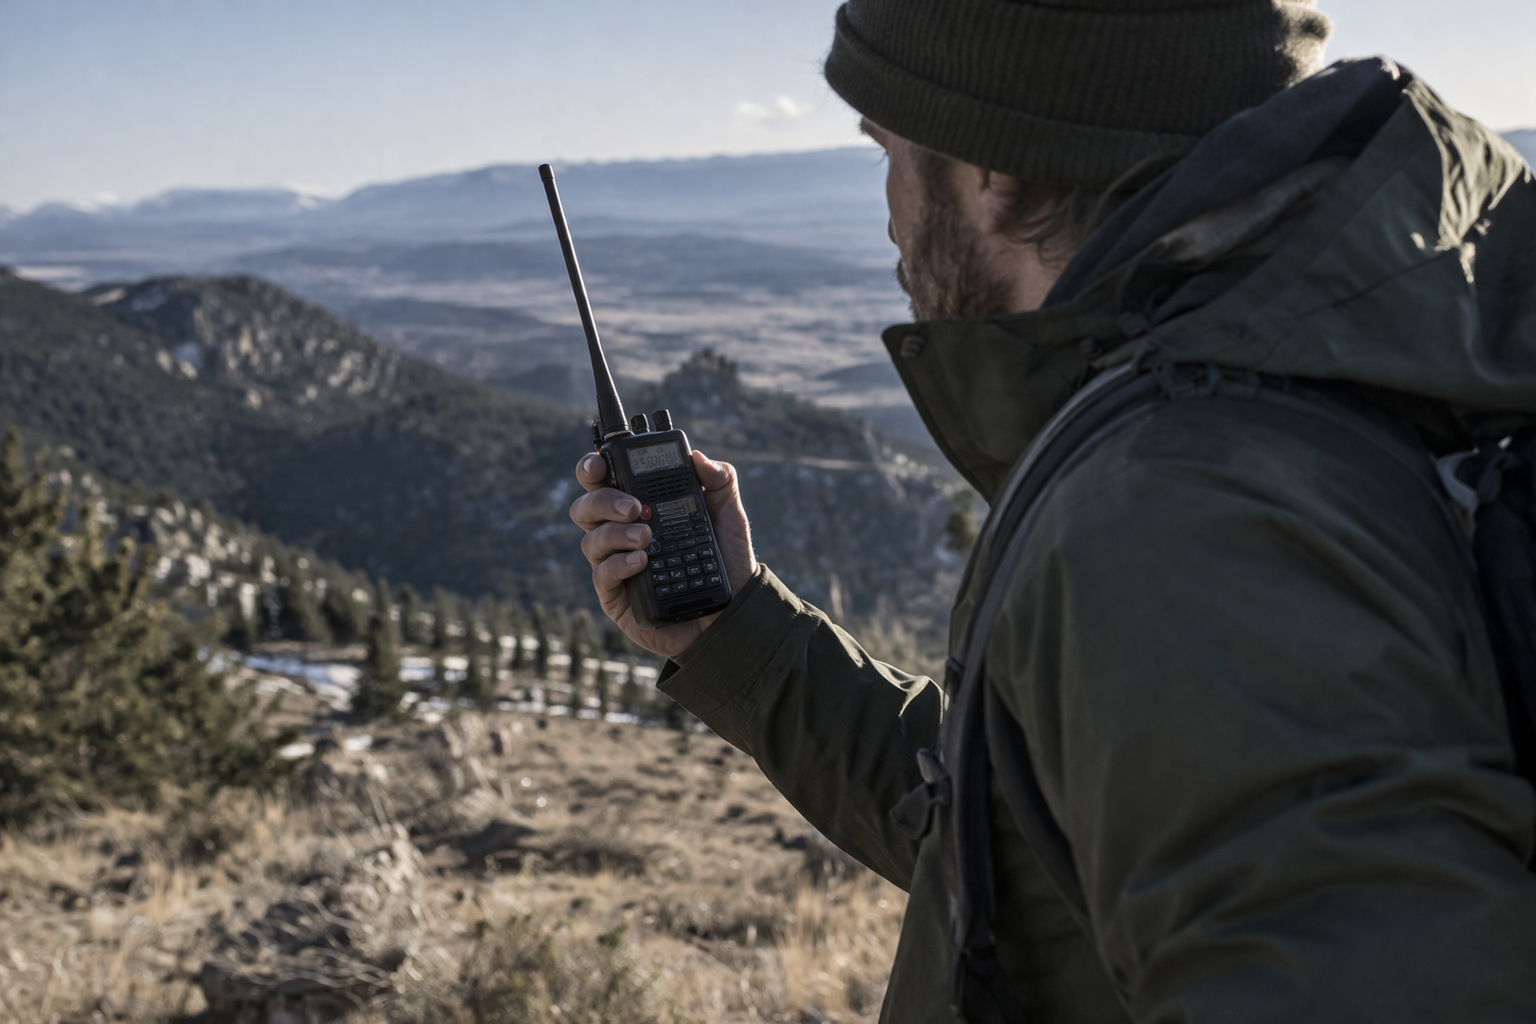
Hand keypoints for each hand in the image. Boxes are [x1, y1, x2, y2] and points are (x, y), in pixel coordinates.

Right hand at [569, 450, 757, 658]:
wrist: (731, 613)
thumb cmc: (725, 562)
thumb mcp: (729, 517)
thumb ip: (720, 482)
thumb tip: (697, 457)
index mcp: (640, 508)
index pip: (606, 480)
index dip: (594, 467)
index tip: (601, 464)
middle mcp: (620, 532)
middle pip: (587, 507)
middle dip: (603, 499)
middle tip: (634, 507)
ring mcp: (615, 564)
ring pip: (591, 539)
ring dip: (615, 533)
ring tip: (646, 537)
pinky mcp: (616, 596)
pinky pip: (602, 575)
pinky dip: (619, 564)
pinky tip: (641, 560)